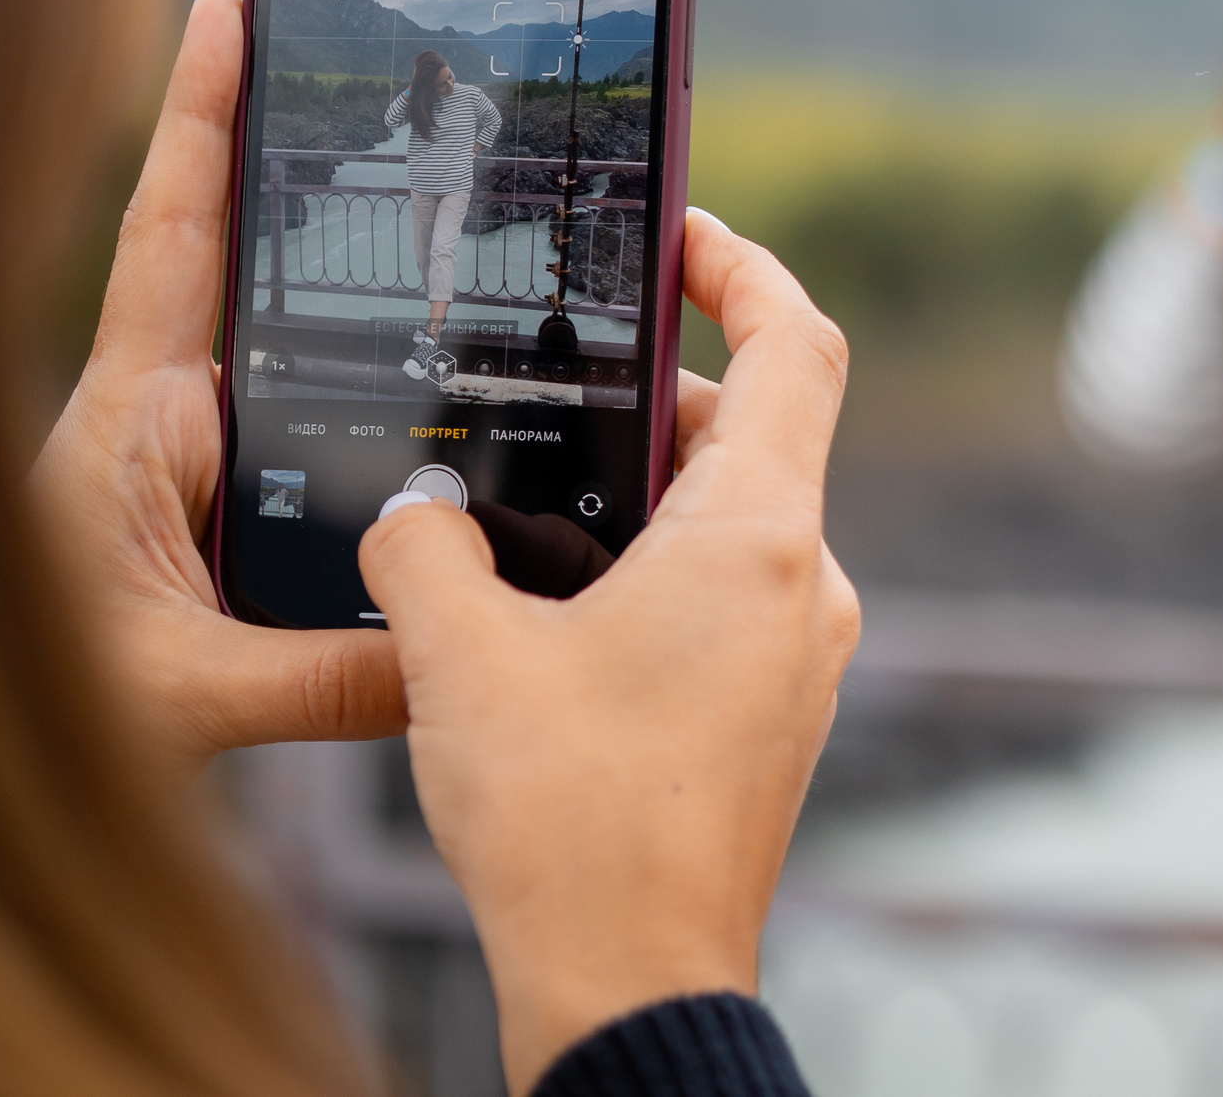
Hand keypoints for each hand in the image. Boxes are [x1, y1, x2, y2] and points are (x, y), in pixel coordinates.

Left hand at [34, 0, 403, 782]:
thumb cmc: (33, 701)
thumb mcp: (179, 695)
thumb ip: (322, 678)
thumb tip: (463, 654)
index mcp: (134, 417)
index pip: (171, 235)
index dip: (198, 116)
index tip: (226, 6)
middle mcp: (164, 410)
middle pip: (226, 245)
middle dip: (282, 142)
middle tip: (370, 53)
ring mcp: (193, 447)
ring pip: (273, 323)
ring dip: (334, 251)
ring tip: (430, 179)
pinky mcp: (220, 495)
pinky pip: (304, 401)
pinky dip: (357, 356)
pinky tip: (431, 358)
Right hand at [360, 210, 861, 1093]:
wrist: (633, 989)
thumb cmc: (570, 824)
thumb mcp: (459, 658)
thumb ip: (422, 552)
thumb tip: (410, 519)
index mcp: (763, 539)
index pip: (798, 346)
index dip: (746, 267)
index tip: (685, 235)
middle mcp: (812, 586)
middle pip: (758, 433)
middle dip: (656, 396)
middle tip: (553, 387)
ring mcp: (805, 657)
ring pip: (742, 522)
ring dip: (649, 492)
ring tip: (529, 502)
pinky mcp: (777, 715)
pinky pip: (735, 598)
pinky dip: (663, 568)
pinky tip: (558, 610)